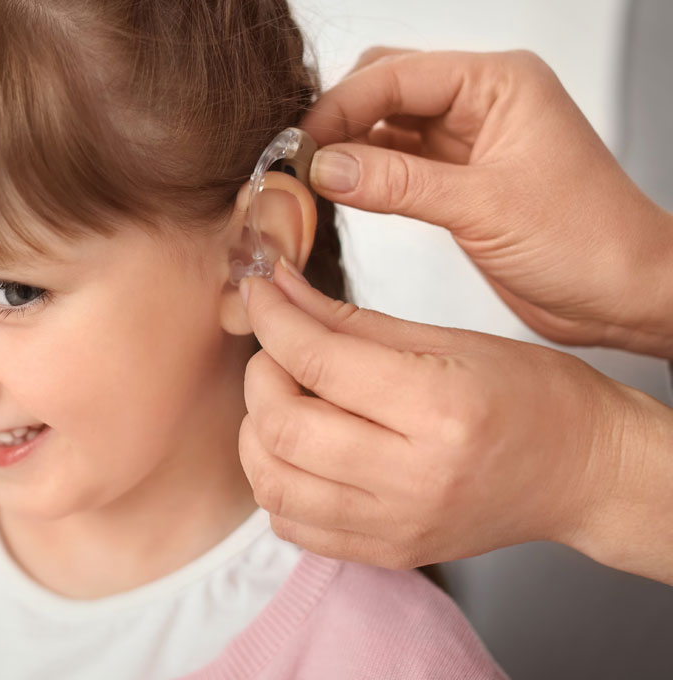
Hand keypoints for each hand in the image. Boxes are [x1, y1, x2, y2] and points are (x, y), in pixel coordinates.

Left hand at [237, 259, 672, 581]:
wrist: (585, 472)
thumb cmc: (531, 396)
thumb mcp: (448, 337)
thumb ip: (350, 318)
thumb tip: (278, 288)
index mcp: (440, 410)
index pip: (319, 361)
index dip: (273, 320)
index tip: (259, 294)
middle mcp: (415, 477)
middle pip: (284, 427)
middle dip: (260, 375)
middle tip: (277, 350)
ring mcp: (398, 525)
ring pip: (274, 484)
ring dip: (258, 432)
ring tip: (284, 400)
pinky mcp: (389, 553)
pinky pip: (292, 525)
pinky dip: (276, 482)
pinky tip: (299, 450)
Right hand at [300, 48, 672, 358]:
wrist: (628, 295)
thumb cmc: (588, 242)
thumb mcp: (484, 207)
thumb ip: (397, 182)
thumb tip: (324, 166)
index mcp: (498, 83)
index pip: (396, 74)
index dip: (340, 105)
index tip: (297, 144)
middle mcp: (480, 102)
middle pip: (383, 87)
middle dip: (336, 117)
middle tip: (296, 160)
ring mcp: (466, 140)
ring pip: (384, 125)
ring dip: (345, 148)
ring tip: (305, 179)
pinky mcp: (456, 180)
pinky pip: (394, 163)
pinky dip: (361, 176)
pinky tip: (335, 194)